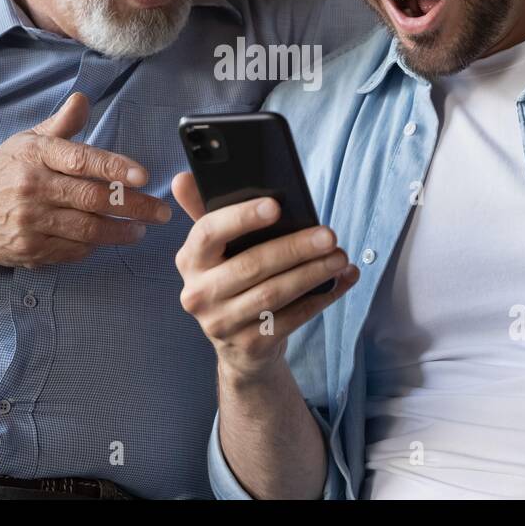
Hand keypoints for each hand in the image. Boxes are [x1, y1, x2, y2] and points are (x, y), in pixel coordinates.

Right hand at [0, 91, 171, 266]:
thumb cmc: (3, 172)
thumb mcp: (27, 141)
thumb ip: (61, 125)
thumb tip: (83, 99)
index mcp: (35, 156)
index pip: (81, 159)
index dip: (115, 167)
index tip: (144, 175)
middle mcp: (33, 188)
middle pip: (92, 199)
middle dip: (133, 206)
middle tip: (160, 212)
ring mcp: (31, 222)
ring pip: (87, 230)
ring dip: (120, 232)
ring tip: (140, 229)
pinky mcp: (29, 250)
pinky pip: (71, 252)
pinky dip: (94, 247)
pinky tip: (108, 240)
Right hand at [172, 171, 358, 381]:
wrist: (238, 346)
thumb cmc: (231, 281)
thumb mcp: (215, 250)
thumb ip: (204, 211)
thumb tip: (183, 178)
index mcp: (189, 261)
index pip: (208, 233)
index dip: (241, 218)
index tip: (275, 206)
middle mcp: (199, 294)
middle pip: (250, 266)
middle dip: (294, 248)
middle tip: (328, 235)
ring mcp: (222, 324)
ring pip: (274, 294)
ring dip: (312, 273)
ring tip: (339, 256)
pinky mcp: (250, 345)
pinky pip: (292, 318)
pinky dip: (321, 298)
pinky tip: (341, 281)